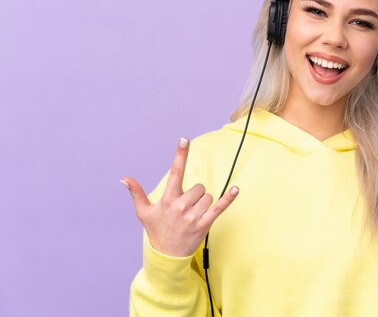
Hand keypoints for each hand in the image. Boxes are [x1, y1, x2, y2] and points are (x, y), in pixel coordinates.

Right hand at [121, 137, 238, 256]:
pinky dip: (228, 199)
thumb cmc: (156, 230)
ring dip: (203, 203)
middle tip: (185, 208)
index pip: (175, 172)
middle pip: (198, 187)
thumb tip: (124, 178)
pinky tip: (236, 189)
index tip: (184, 139)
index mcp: (168, 200)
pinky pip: (219, 208)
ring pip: (207, 197)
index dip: (180, 155)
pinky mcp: (204, 224)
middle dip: (195, 194)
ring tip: (192, 215)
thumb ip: (136, 193)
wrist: (166, 255)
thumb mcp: (144, 212)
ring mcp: (193, 216)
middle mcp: (180, 206)